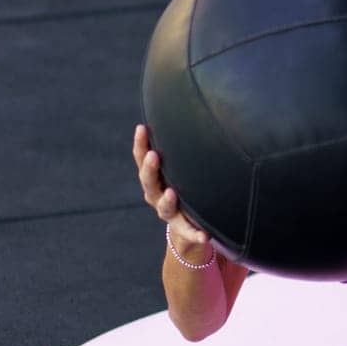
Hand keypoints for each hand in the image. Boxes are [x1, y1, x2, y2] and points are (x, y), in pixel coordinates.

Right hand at [132, 124, 210, 257]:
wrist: (189, 223)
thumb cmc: (187, 185)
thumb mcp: (183, 167)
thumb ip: (186, 147)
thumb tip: (201, 110)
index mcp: (154, 178)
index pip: (142, 158)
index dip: (140, 143)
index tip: (142, 128)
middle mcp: (156, 195)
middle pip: (148, 181)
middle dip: (149, 168)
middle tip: (154, 155)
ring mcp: (168, 213)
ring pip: (163, 208)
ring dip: (167, 200)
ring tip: (172, 193)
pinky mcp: (183, 229)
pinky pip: (188, 232)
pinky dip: (195, 233)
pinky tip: (205, 235)